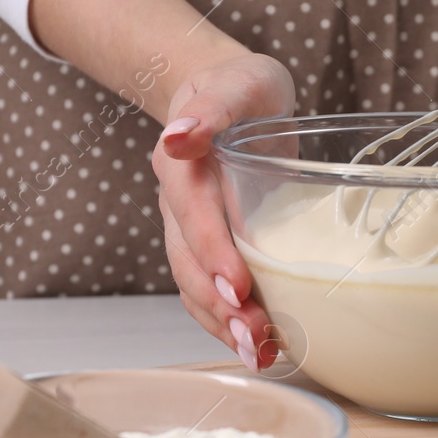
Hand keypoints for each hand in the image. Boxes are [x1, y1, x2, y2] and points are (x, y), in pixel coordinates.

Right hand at [153, 50, 294, 371]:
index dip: (212, 253)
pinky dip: (227, 320)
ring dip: (223, 324)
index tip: (237, 287)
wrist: (232, 94)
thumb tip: (179, 138)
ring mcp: (188, 229)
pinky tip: (258, 346)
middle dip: (219, 305)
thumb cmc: (242, 88)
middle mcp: (178, 204)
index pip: (193, 215)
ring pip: (194, 285)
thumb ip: (210, 111)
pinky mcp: (207, 245)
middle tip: (255, 338)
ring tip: (259, 353)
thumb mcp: (235, 84)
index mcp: (181, 166)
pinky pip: (206, 290)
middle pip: (189, 263)